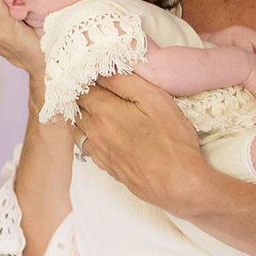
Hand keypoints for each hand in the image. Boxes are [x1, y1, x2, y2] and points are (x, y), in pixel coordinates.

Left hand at [81, 74, 217, 213]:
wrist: (178, 185)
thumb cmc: (172, 141)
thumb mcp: (155, 100)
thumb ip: (126, 82)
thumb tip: (104, 70)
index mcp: (104, 112)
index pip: (82, 87)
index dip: (87, 76)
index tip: (95, 71)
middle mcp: (95, 132)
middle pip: (77, 106)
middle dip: (82, 94)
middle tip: (95, 85)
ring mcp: (99, 151)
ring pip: (78, 127)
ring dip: (83, 115)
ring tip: (97, 106)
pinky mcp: (107, 166)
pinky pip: (88, 146)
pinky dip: (89, 135)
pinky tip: (103, 132)